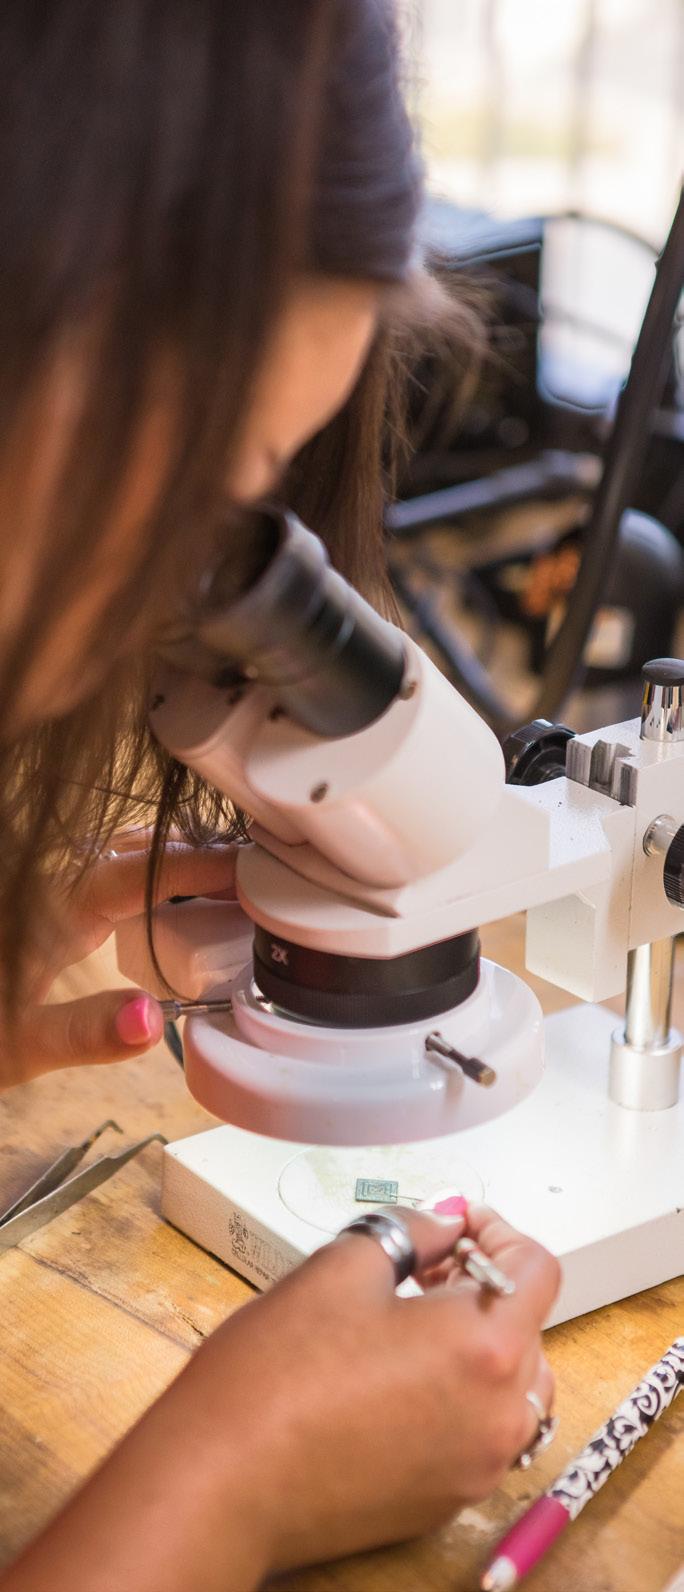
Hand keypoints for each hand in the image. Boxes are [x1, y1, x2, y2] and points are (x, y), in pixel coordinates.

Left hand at [0, 831, 238, 1087]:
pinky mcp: (41, 906)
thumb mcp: (17, 1046)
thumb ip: (85, 1032)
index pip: (141, 869)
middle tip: (257, 872)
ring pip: (118, 852)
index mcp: (50, 905)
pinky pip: (104, 871)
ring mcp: (45, 889)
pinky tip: (166, 901)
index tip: (254, 867)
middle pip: (136, 846)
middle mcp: (49, 883)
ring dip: (173, 858)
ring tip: (225, 882)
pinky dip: (147, 873)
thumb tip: (153, 1021)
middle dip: (198, 852)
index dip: (202, 865)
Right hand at [192, 1204, 559, 1575]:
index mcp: (485, 1347)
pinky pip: (477, 1436)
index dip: (498, 1232)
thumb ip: (409, 1233)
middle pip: (528, 1329)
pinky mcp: (443, 1504)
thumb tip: (446, 1223)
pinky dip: (457, 1400)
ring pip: (510, 1390)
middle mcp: (498, 1416)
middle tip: (423, 1268)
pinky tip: (392, 1382)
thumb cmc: (274, 1375)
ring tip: (410, 1326)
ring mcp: (474, 1468)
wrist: (220, 1484)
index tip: (457, 1225)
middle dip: (484, 1287)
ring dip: (478, 1347)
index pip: (537, 1269)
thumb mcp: (340, 1269)